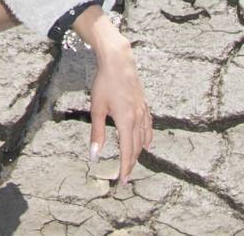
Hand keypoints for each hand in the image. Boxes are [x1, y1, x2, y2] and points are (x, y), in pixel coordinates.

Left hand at [88, 38, 151, 185]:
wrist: (119, 62)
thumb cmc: (104, 83)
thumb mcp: (96, 108)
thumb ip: (97, 132)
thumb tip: (94, 154)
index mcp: (126, 121)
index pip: (128, 151)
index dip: (125, 167)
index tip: (122, 181)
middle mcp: (138, 119)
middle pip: (137, 148)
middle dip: (131, 163)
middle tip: (124, 177)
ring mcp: (143, 112)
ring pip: (144, 139)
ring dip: (138, 153)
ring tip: (132, 163)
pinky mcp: (144, 105)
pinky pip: (148, 128)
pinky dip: (147, 139)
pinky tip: (146, 144)